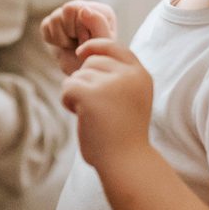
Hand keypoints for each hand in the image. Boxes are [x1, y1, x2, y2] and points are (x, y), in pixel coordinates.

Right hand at [40, 0, 117, 75]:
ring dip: (62, 38)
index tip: (87, 42)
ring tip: (72, 45)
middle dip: (71, 32)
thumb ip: (98, 24)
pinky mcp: (54, 22)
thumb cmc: (95, 59)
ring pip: (54, 18)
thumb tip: (84, 9)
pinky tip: (64, 44)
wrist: (82, 75)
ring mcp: (68, 14)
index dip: (80, 28)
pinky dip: (52, 40)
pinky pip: (45, 26)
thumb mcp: (101, 44)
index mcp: (102, 10)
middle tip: (79, 44)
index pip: (80, 8)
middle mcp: (85, 8)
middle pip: (66, 9)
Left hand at [61, 38, 151, 170]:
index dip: (96, 46)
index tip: (81, 52)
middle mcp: (129, 75)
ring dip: (76, 94)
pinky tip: (80, 116)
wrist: (126, 162)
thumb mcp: (130, 99)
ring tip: (92, 116)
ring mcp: (111, 83)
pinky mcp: (92, 93)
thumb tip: (88, 56)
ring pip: (77, 76)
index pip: (115, 47)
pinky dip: (68, 101)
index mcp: (141, 75)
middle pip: (92, 62)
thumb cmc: (124, 135)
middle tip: (95, 108)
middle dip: (85, 81)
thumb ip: (118, 78)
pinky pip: (68, 87)